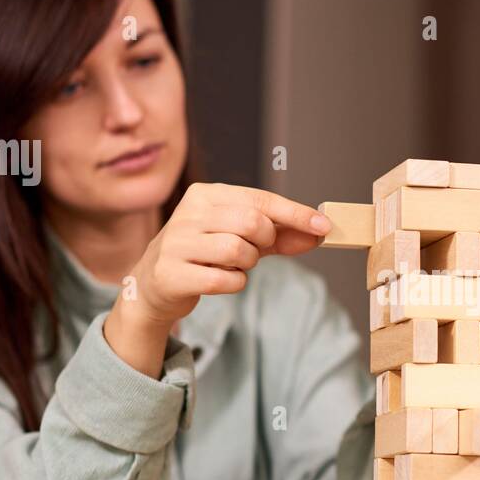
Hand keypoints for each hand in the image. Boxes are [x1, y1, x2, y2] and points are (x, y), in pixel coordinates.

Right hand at [104, 183, 330, 375]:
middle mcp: (188, 213)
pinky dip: (234, 283)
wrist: (156, 285)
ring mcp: (177, 243)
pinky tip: (222, 279)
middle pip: (252, 222)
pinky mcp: (172, 274)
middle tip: (255, 251)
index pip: (260, 199)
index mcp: (205, 195)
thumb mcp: (240, 238)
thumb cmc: (205, 255)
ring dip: (248, 264)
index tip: (324, 226)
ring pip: (238, 251)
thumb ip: (278, 235)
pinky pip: (225, 280)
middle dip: (265, 241)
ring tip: (233, 264)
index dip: (296, 213)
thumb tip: (318, 234)